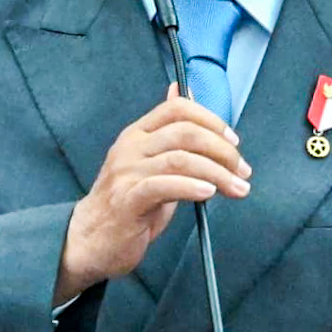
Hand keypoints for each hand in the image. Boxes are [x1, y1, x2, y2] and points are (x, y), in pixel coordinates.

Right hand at [54, 84, 250, 304]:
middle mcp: (130, 147)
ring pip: (181, 159)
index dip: (211, 120)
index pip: (177, 108)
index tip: (234, 142)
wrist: (89, 240)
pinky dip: (192, 187)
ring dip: (217, 173)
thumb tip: (181, 91)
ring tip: (238, 188)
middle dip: (222, 150)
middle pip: (185, 132)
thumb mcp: (149, 161)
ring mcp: (127, 172)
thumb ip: (169, 133)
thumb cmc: (127, 202)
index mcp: (137, 133)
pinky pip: (164, 185)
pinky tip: (209, 194)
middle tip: (243, 171)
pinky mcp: (127, 199)